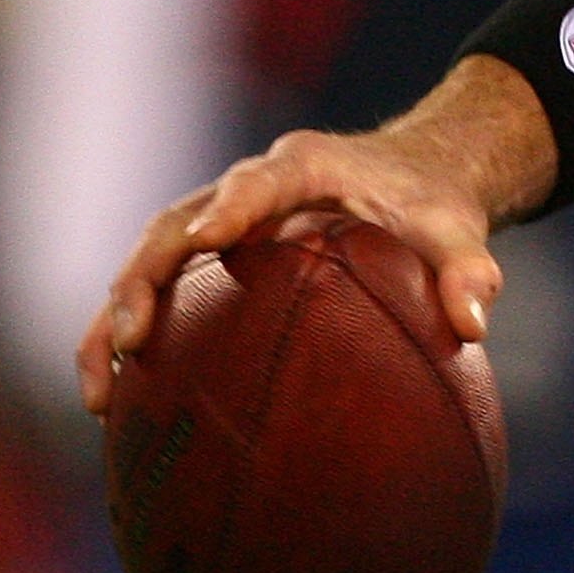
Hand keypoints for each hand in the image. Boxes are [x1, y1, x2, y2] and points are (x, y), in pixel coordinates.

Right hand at [77, 60, 554, 416]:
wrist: (411, 177)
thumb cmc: (430, 201)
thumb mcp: (457, 227)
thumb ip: (467, 266)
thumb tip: (473, 321)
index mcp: (305, 165)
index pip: (260, 179)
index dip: (234, 205)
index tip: (211, 237)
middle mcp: (248, 188)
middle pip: (179, 223)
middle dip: (147, 274)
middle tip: (129, 336)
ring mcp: (221, 222)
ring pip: (151, 261)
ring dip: (117, 317)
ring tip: (99, 393)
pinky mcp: (211, 259)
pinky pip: (160, 293)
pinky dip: (129, 339)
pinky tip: (114, 407)